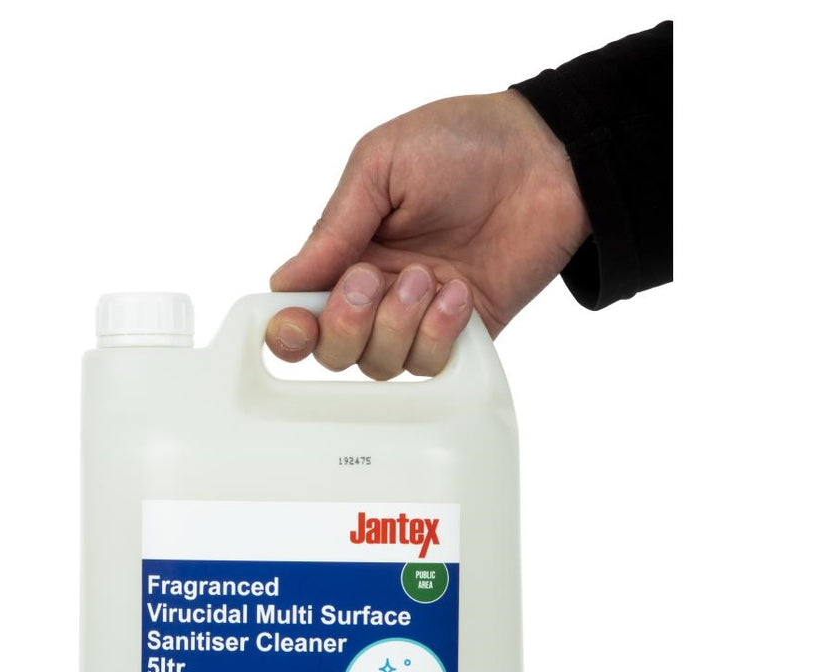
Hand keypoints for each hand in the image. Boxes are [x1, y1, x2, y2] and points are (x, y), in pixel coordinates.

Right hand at [265, 90, 590, 377]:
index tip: (296, 323)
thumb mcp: (381, 165)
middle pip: (333, 352)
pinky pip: (431, 364)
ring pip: (380, 364)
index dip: (289, 329)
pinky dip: (439, 333)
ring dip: (398, 323)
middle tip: (372, 279)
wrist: (548, 157)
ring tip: (430, 274)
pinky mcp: (463, 333)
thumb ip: (333, 227)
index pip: (299, 309)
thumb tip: (285, 281)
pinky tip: (459, 292)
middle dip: (346, 324)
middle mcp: (377, 292)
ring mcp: (418, 317)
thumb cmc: (464, 144)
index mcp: (346, 250)